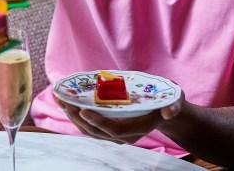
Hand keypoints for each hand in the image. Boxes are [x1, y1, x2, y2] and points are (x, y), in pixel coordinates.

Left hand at [55, 93, 182, 144]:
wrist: (165, 111)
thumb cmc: (169, 103)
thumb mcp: (175, 101)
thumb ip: (173, 106)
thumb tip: (169, 111)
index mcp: (136, 129)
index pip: (114, 130)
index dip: (98, 122)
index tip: (84, 110)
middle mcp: (123, 135)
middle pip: (95, 131)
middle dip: (78, 117)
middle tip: (63, 101)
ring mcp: (113, 132)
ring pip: (88, 129)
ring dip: (72, 115)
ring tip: (59, 98)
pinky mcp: (107, 126)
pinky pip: (88, 123)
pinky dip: (75, 113)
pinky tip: (65, 100)